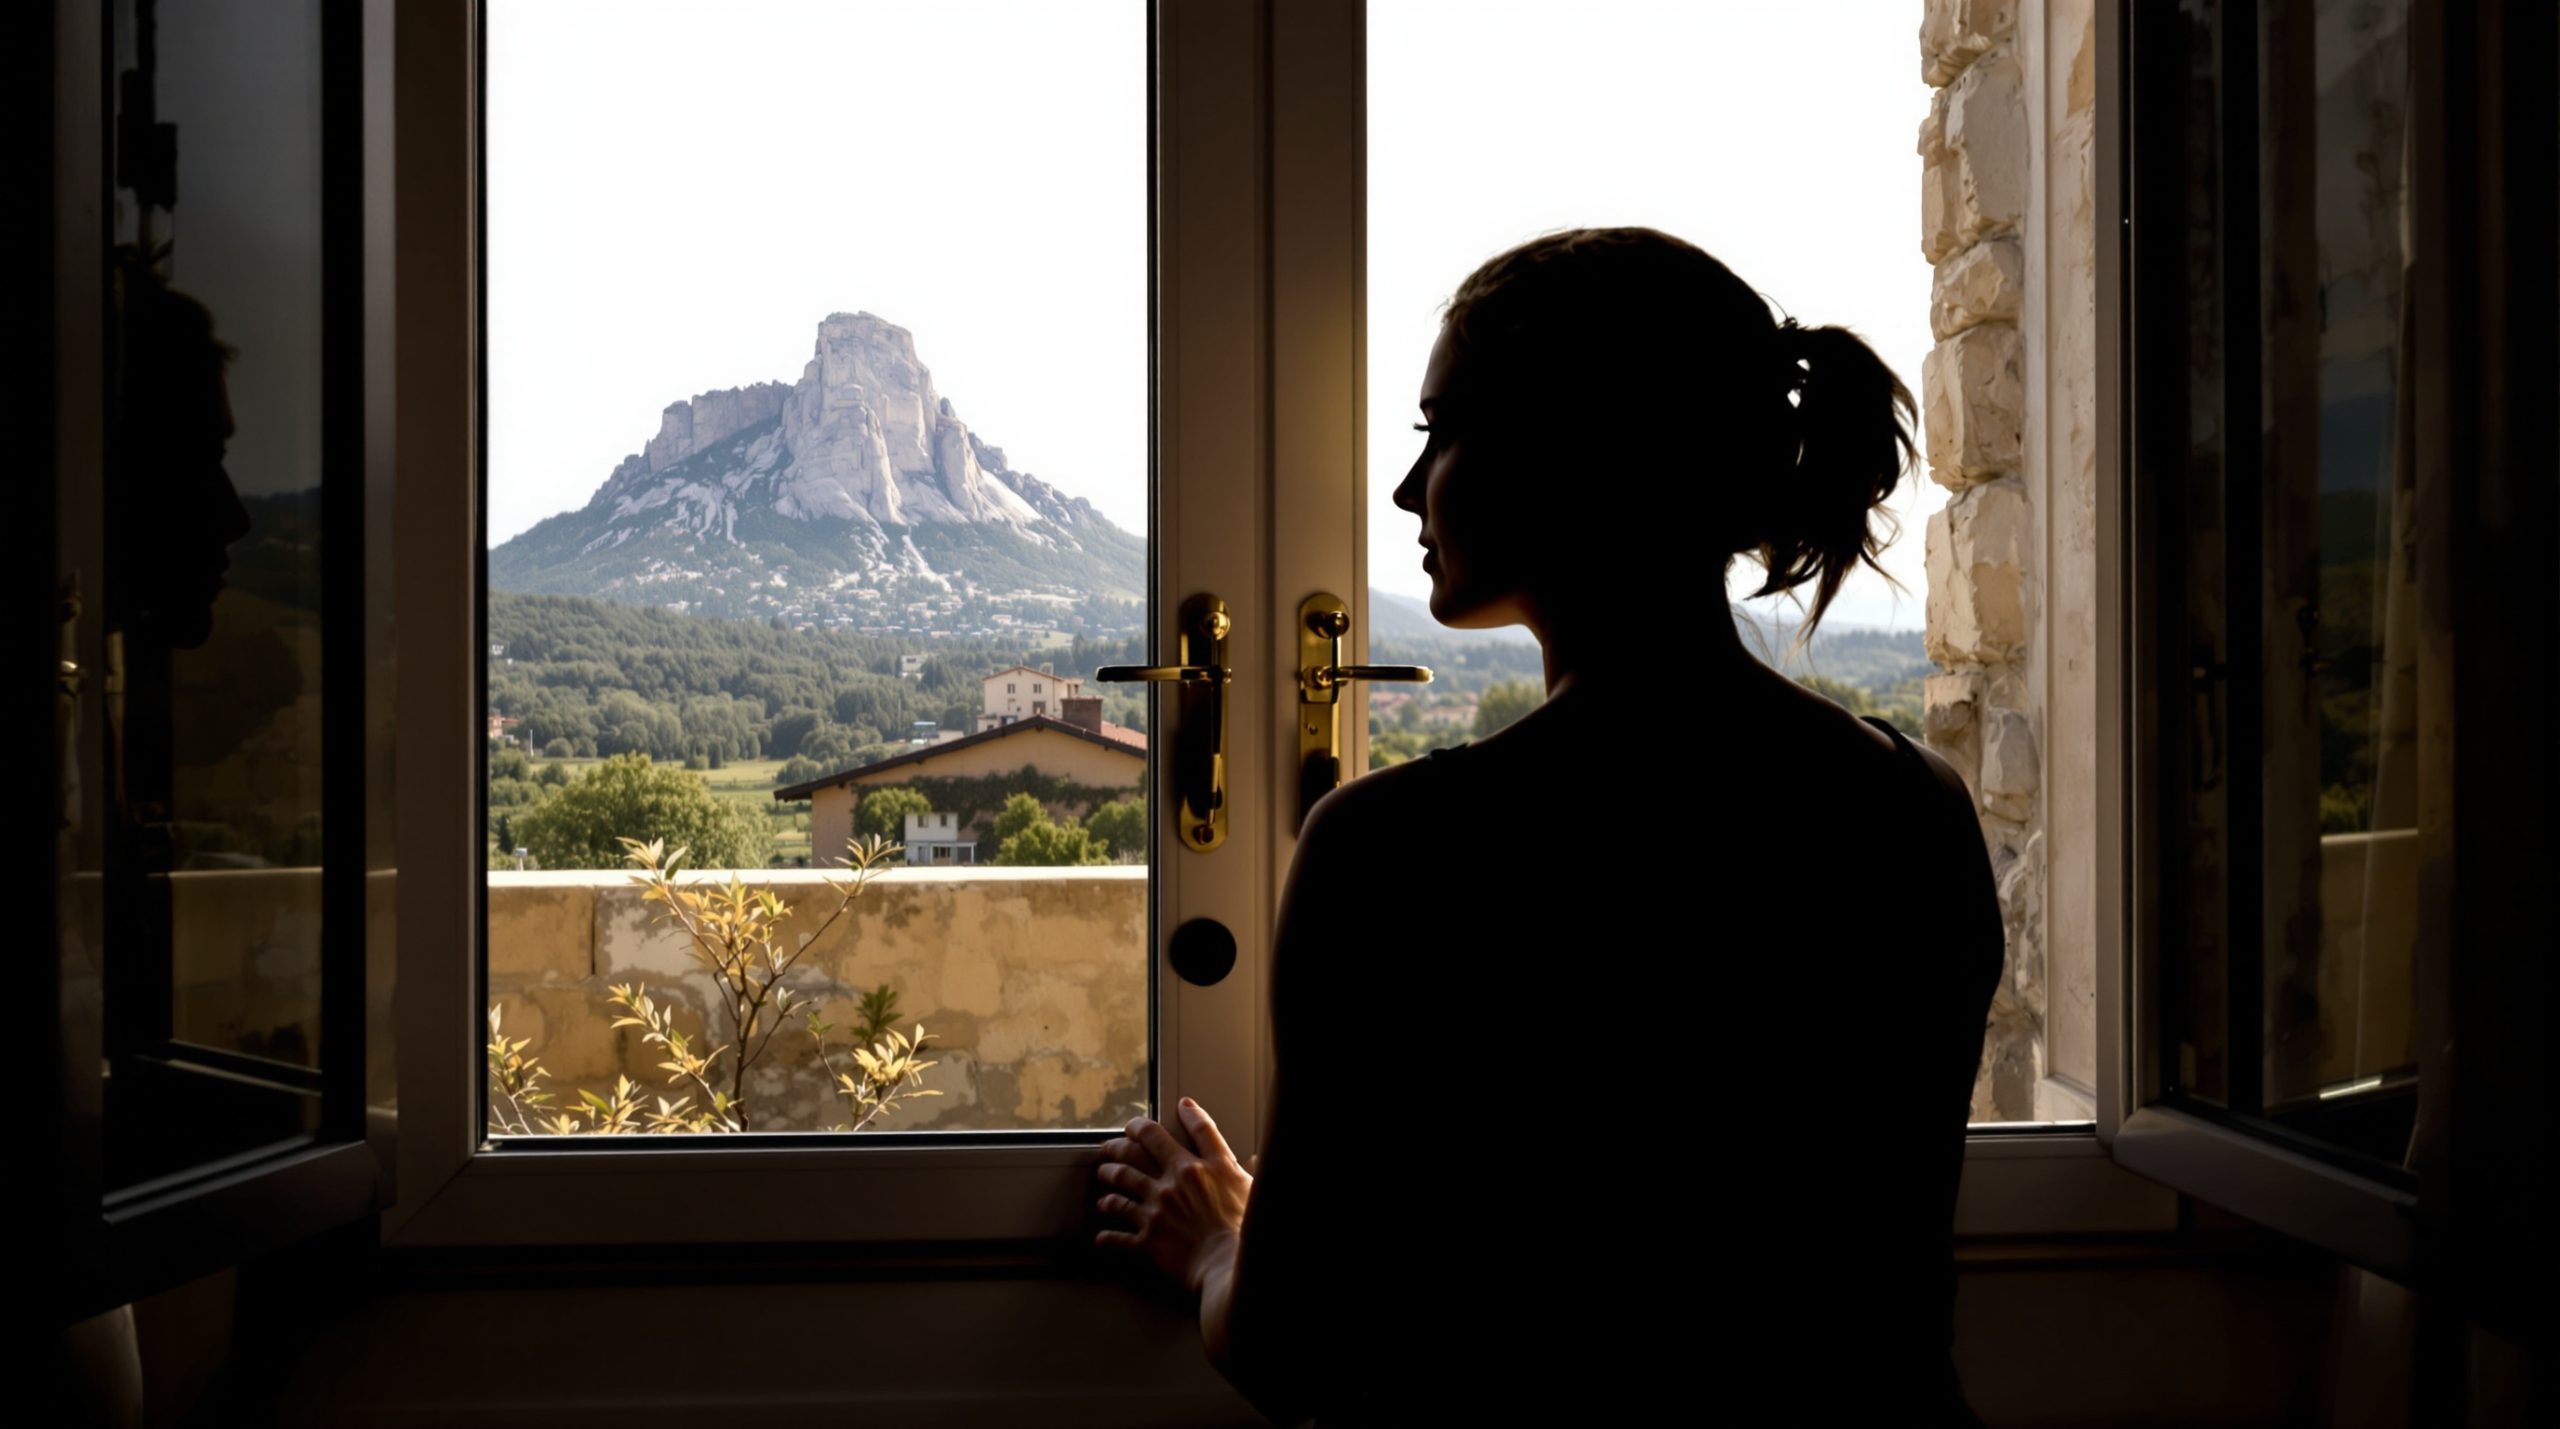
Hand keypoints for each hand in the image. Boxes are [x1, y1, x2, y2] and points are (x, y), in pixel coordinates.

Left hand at [1094, 1097, 1254, 1295]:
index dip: (1187, 1111)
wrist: (1228, 1266)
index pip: (1195, 1128)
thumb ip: (1253, 1171)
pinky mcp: (1147, 1238)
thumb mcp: (1255, 1192)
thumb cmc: (1246, 1231)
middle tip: (1112, 1144)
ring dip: (1108, 1175)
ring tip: (1104, 1174)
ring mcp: (1156, 1209)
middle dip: (1120, 1142)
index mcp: (1205, 1167)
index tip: (1182, 1106)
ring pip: (1121, 1181)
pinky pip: (1118, 1234)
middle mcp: (1175, 1181)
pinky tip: (1103, 1236)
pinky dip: (1108, 1235)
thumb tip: (1258, 1158)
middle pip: (1138, 1148)